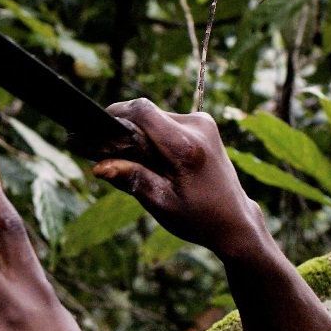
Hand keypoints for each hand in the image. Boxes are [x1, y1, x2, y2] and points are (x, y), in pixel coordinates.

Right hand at [92, 100, 269, 262]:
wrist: (234, 220)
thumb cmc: (198, 217)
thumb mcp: (161, 204)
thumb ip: (131, 180)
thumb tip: (98, 166)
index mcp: (186, 147)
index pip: (142, 111)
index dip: (114, 115)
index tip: (96, 130)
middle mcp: (197, 126)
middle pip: (146, 113)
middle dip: (125, 130)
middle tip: (111, 155)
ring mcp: (203, 122)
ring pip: (155, 116)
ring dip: (141, 134)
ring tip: (139, 164)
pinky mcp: (203, 123)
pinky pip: (166, 121)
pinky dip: (154, 136)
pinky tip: (156, 160)